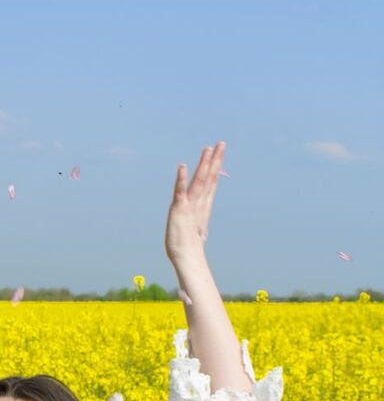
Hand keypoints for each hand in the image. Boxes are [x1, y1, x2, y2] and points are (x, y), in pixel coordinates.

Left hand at [164, 141, 225, 265]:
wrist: (185, 257)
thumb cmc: (188, 246)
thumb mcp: (196, 230)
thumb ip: (198, 225)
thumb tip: (201, 229)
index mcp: (203, 206)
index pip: (211, 183)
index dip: (216, 167)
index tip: (219, 153)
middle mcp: (199, 203)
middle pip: (209, 178)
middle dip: (215, 160)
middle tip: (221, 143)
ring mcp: (190, 205)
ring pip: (199, 181)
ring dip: (203, 165)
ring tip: (208, 149)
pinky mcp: (179, 208)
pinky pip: (180, 191)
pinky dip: (182, 179)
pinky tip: (183, 167)